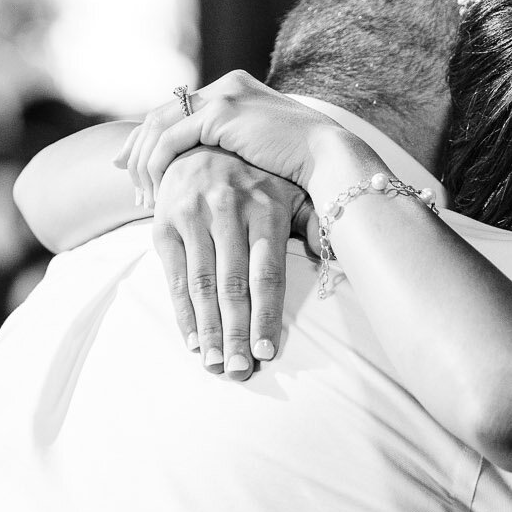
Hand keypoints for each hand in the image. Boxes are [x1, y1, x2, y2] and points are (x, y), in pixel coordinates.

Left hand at [114, 71, 359, 206]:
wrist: (330, 159)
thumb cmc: (304, 168)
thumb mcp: (261, 155)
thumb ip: (234, 151)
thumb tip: (214, 171)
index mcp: (234, 91)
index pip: (178, 111)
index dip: (151, 138)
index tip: (134, 165)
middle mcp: (225, 86)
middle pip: (162, 114)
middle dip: (137, 148)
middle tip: (124, 177)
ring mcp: (223, 95)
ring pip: (160, 125)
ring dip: (144, 161)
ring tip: (142, 193)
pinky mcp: (222, 112)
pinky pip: (171, 138)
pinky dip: (157, 164)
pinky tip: (157, 188)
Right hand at [152, 146, 313, 376]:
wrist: (197, 141)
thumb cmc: (255, 178)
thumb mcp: (290, 191)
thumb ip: (314, 223)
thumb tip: (345, 255)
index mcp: (265, 208)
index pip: (267, 273)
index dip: (266, 315)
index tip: (267, 352)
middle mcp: (228, 211)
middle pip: (233, 286)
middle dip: (236, 334)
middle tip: (240, 371)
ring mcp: (194, 216)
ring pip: (203, 285)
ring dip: (208, 331)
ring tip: (216, 365)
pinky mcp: (166, 223)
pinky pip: (174, 275)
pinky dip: (183, 311)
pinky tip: (192, 340)